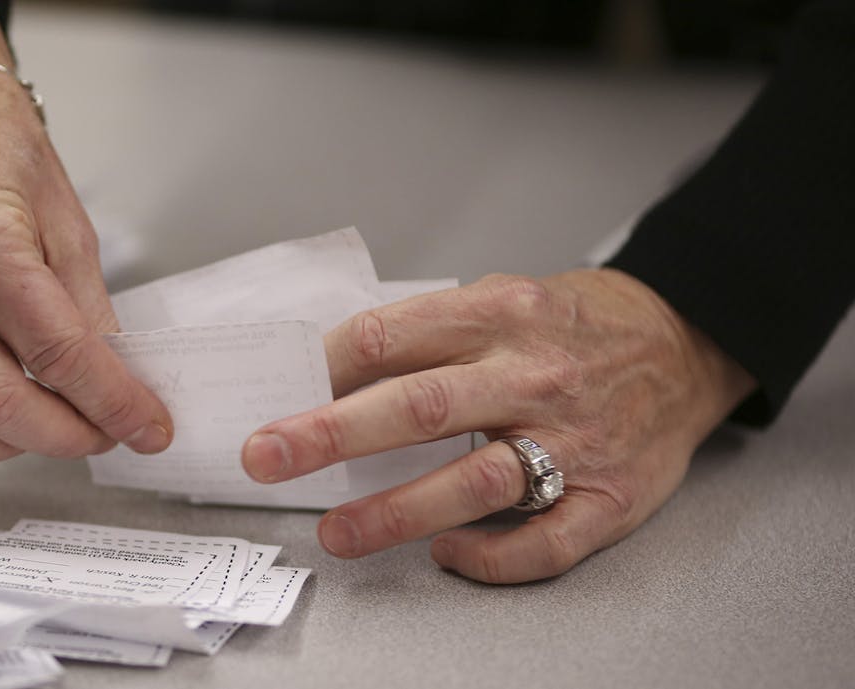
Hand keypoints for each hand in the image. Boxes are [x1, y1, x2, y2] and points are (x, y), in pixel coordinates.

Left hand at [241, 270, 755, 582]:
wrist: (686, 343)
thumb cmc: (573, 325)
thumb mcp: (500, 297)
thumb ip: (425, 331)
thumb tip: (329, 374)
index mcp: (500, 313)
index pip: (390, 337)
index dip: (323, 366)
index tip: (277, 394)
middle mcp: (534, 375)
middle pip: (420, 406)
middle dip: (331, 435)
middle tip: (267, 457)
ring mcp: (575, 440)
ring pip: (475, 482)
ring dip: (396, 511)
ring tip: (335, 533)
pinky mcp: (609, 497)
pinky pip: (544, 541)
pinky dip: (489, 556)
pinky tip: (445, 555)